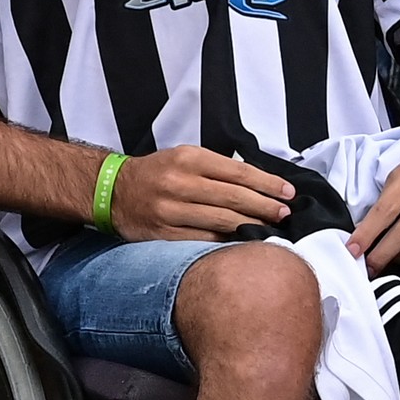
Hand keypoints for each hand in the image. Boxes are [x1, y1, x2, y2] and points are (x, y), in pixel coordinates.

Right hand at [107, 144, 293, 240]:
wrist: (112, 191)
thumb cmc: (156, 174)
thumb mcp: (183, 157)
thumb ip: (216, 168)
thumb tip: (258, 184)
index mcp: (188, 159)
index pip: (238, 172)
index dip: (267, 184)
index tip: (287, 192)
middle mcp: (180, 183)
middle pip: (234, 197)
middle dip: (265, 207)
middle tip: (285, 214)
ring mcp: (171, 210)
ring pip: (222, 221)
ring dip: (251, 226)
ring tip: (271, 229)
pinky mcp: (164, 234)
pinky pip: (203, 240)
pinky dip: (227, 242)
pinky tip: (243, 242)